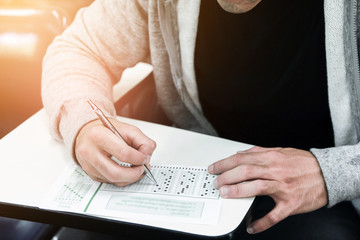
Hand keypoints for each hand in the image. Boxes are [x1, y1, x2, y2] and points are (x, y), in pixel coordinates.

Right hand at [75, 119, 155, 185]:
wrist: (88, 132)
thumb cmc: (107, 130)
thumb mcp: (127, 129)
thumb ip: (142, 141)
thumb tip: (147, 156)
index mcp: (99, 135)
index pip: (123, 153)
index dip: (138, 158)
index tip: (144, 158)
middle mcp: (89, 151)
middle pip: (115, 172)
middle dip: (133, 174)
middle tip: (142, 170)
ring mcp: (88, 164)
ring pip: (112, 180)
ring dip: (128, 178)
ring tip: (136, 171)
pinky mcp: (89, 173)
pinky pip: (108, 181)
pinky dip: (121, 179)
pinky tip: (125, 172)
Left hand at [208, 146, 327, 233]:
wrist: (327, 174)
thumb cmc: (303, 163)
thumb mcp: (280, 151)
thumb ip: (259, 152)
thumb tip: (241, 154)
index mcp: (271, 157)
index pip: (242, 159)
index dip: (224, 163)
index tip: (214, 168)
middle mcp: (276, 171)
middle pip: (245, 171)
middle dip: (226, 177)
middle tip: (216, 183)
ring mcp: (283, 188)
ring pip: (256, 188)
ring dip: (237, 191)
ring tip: (225, 194)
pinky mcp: (291, 204)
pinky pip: (274, 215)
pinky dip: (261, 222)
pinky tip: (251, 226)